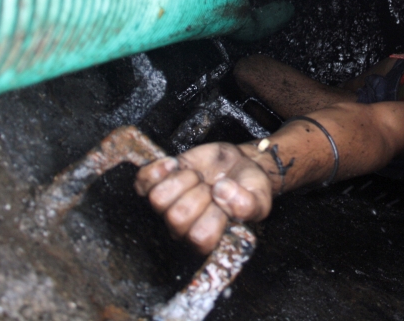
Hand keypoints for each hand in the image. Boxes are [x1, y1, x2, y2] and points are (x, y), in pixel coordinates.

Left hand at [135, 142, 272, 253]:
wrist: (240, 164)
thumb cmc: (249, 187)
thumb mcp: (260, 199)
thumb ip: (248, 204)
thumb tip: (223, 191)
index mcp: (208, 237)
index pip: (200, 238)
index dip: (213, 214)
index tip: (224, 196)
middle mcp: (184, 226)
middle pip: (176, 218)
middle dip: (198, 194)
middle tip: (211, 185)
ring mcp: (168, 205)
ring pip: (158, 199)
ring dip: (182, 180)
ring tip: (197, 177)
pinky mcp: (157, 183)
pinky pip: (143, 181)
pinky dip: (158, 169)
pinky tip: (175, 164)